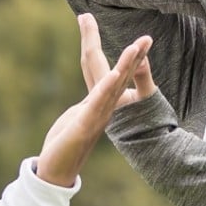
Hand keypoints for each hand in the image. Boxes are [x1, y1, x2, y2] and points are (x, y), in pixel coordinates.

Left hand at [35, 14, 152, 186]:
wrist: (58, 168)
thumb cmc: (68, 139)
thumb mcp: (84, 111)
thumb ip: (96, 96)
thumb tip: (107, 82)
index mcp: (104, 101)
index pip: (121, 73)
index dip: (133, 57)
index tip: (145, 39)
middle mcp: (106, 108)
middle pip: (121, 76)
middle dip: (134, 55)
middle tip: (147, 37)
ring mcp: (98, 116)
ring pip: (114, 86)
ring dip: (126, 66)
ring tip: (136, 47)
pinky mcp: (85, 124)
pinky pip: (98, 102)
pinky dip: (108, 86)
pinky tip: (115, 73)